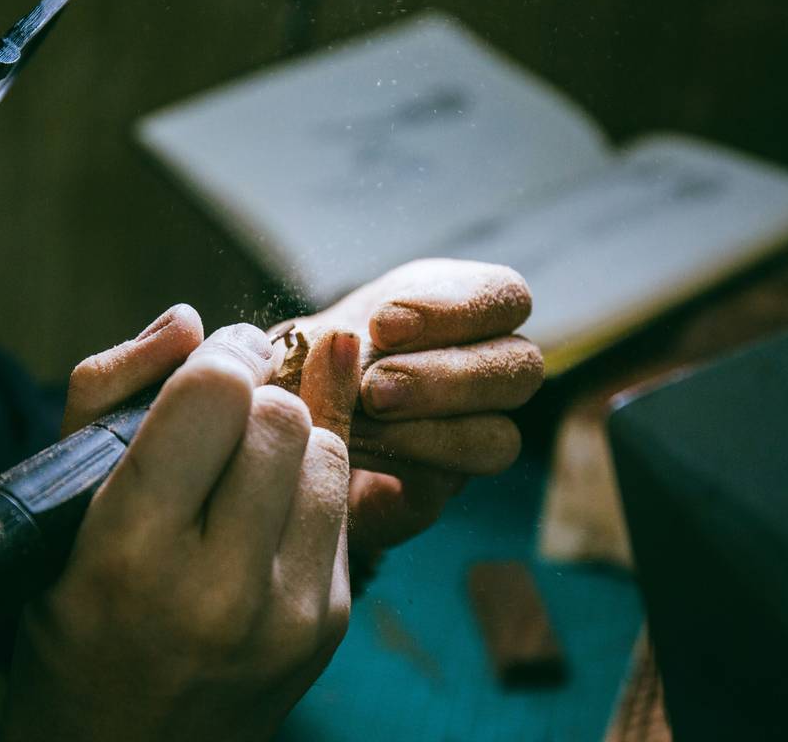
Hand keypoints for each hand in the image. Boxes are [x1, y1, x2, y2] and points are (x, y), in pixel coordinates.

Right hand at [1, 305, 362, 741]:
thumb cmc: (73, 620)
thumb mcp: (57, 507)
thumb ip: (108, 392)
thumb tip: (191, 320)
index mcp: (133, 550)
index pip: (216, 396)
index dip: (221, 354)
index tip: (214, 356)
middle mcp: (220, 587)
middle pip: (284, 415)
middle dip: (253, 398)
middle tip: (221, 416)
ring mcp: (289, 613)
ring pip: (328, 453)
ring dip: (288, 441)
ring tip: (241, 471)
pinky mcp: (331, 624)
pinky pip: (341, 506)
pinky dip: (306, 491)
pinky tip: (263, 518)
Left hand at [289, 259, 543, 557]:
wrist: (266, 437)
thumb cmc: (291, 367)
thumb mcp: (300, 339)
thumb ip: (319, 340)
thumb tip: (335, 347)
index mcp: (451, 308)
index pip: (506, 298)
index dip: (459, 310)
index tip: (383, 324)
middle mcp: (477, 371)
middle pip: (521, 369)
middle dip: (444, 377)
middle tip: (375, 388)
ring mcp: (467, 436)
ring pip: (499, 438)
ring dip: (427, 430)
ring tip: (359, 424)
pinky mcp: (435, 490)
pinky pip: (446, 483)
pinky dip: (397, 466)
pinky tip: (349, 450)